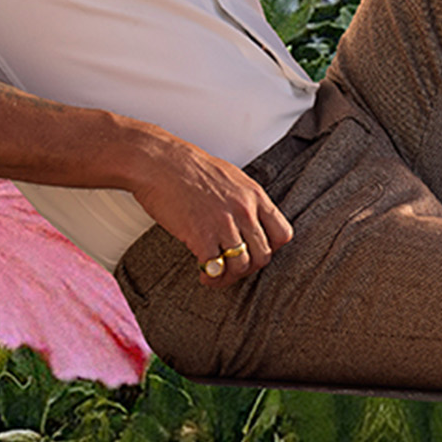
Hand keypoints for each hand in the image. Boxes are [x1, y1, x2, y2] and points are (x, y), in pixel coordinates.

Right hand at [127, 130, 293, 285]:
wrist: (159, 163)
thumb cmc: (187, 167)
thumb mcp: (230, 177)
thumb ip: (245, 201)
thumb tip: (248, 222)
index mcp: (254, 195)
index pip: (283, 233)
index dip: (272, 248)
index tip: (257, 251)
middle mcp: (244, 211)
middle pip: (264, 255)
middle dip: (250, 266)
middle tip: (235, 267)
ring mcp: (224, 224)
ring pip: (241, 266)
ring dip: (231, 276)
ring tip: (219, 274)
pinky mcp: (202, 236)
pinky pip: (216, 268)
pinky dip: (211, 278)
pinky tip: (204, 276)